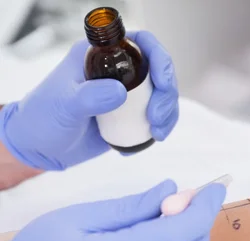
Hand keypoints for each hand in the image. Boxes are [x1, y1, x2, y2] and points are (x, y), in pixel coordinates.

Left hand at [0, 32, 177, 170]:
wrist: (40, 147)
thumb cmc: (44, 118)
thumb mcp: (65, 105)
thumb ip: (90, 97)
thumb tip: (121, 92)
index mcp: (100, 56)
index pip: (140, 43)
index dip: (159, 57)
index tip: (162, 81)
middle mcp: (117, 72)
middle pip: (158, 71)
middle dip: (167, 93)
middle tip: (156, 117)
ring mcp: (125, 97)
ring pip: (161, 96)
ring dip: (168, 113)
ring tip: (156, 133)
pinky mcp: (128, 119)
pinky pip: (154, 119)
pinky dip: (159, 129)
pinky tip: (150, 139)